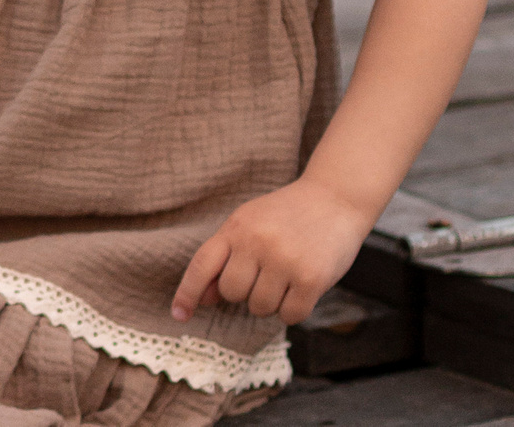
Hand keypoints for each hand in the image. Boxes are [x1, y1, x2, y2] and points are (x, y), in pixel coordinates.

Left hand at [171, 177, 374, 325]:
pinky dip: (294, 310)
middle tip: (266, 274)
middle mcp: (257, 242)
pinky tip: (302, 288)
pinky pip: (290, 316)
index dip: (187, 293)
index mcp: (236, 227)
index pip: (202, 265)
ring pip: (260, 308)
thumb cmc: (287, 215)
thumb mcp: (249, 223)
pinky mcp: (311, 278)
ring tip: (286, 276)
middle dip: (246, 292)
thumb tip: (204, 298)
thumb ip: (225, 258)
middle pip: (232, 293)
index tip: (179, 315)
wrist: (335, 198)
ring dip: (272, 302)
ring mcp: (284, 261)